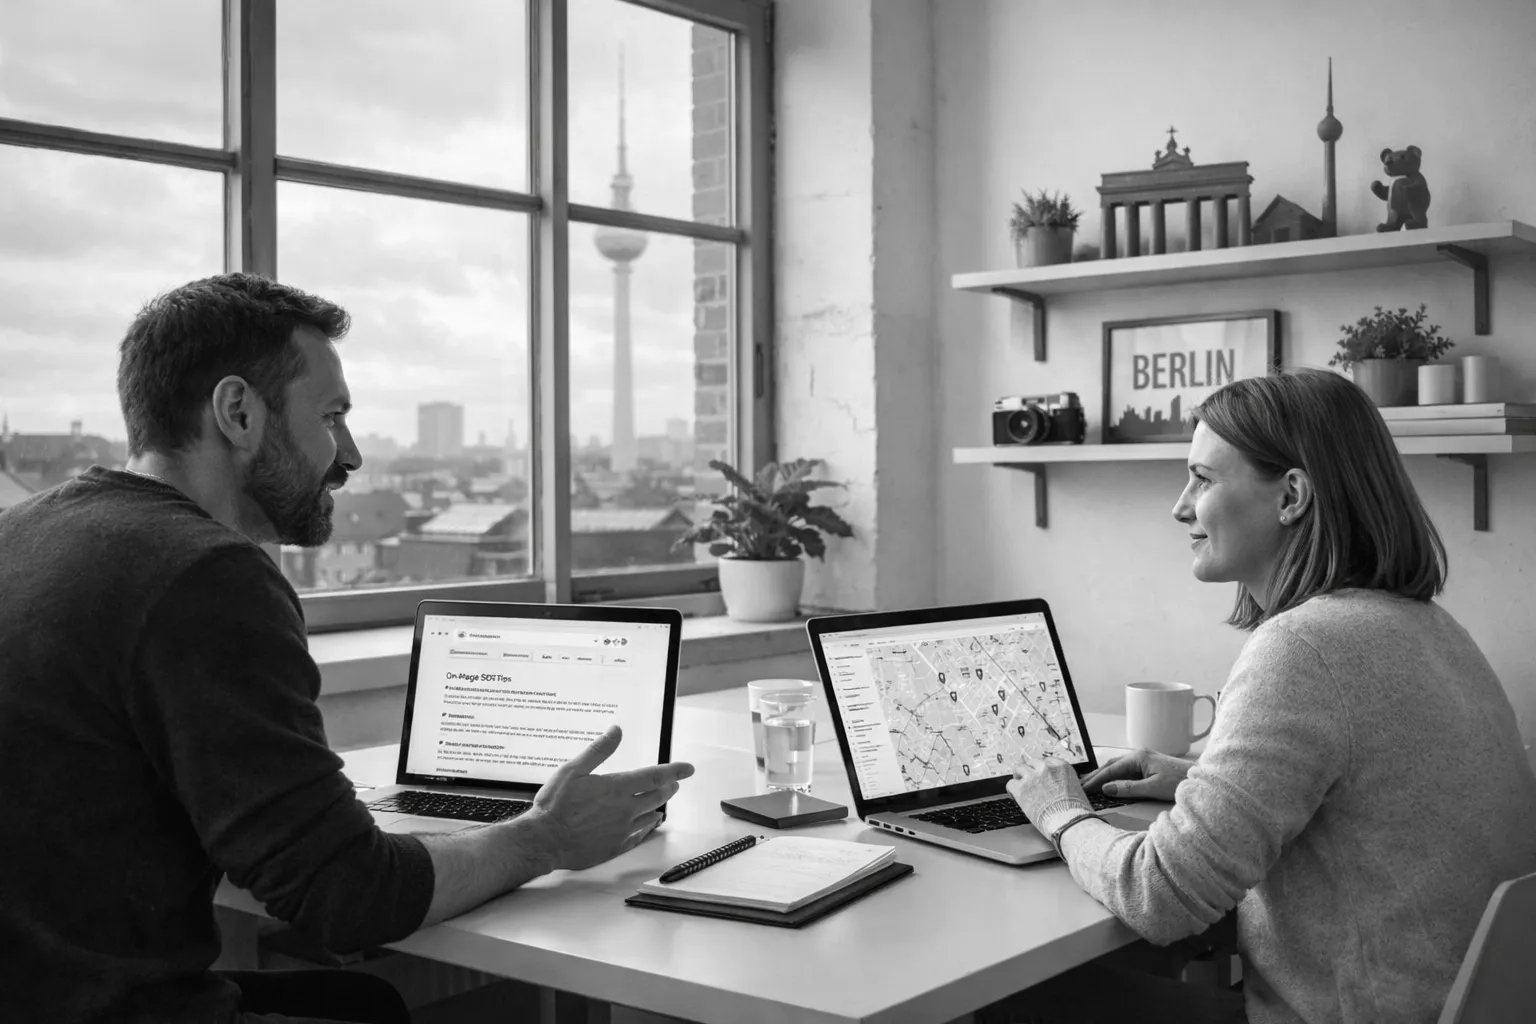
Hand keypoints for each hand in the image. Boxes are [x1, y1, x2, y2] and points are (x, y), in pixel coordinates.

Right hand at [526, 724, 695, 870]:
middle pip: (657, 796)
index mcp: (617, 788)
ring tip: (661, 803)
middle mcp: (625, 809)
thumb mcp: (573, 769)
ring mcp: (622, 830)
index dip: (674, 770)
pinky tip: (646, 826)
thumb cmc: (555, 805)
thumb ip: (599, 750)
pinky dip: (646, 828)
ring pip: (650, 817)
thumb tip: (616, 731)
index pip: (655, 776)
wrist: (544, 840)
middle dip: (669, 788)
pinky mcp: (615, 846)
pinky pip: (638, 837)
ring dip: (658, 807)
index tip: (688, 768)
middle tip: (674, 783)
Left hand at [1006, 756, 1091, 835]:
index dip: (1041, 770)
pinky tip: (1015, 795)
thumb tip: (1055, 786)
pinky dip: (1012, 790)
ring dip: (1019, 777)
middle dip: (1030, 772)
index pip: (1047, 761)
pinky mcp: (1021, 788)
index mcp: (1061, 767)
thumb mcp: (1075, 789)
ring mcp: (1032, 777)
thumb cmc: (1075, 811)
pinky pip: (1011, 784)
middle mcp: (1046, 768)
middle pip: (1032, 763)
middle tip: (1029, 781)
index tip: (1039, 775)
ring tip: (1020, 786)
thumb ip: (1063, 782)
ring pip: (1019, 769)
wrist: (1069, 821)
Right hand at [1080, 748, 1192, 802]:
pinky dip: (1115, 776)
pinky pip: (1126, 770)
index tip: (1084, 787)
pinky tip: (1110, 782)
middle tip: (1081, 784)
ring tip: (1090, 782)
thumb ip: (1128, 788)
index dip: (1097, 779)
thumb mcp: (1152, 788)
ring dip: (1104, 774)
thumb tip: (1106, 788)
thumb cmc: (1180, 782)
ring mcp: (1144, 759)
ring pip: (1118, 766)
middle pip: (1112, 765)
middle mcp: (1139, 755)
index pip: (1111, 769)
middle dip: (1096, 774)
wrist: (1201, 780)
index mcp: (1138, 757)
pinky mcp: (1149, 766)